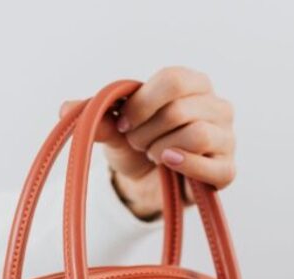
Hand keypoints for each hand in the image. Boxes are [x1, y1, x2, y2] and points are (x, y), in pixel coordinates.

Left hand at [60, 66, 236, 218]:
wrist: (143, 183)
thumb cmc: (135, 144)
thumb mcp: (113, 128)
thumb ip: (95, 115)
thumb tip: (65, 108)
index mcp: (193, 84)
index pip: (173, 80)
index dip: (141, 104)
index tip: (123, 124)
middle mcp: (217, 105)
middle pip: (179, 109)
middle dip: (146, 132)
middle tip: (139, 144)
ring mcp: (226, 138)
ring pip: (196, 134)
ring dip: (162, 148)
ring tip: (155, 155)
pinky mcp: (227, 169)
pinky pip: (212, 166)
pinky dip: (184, 166)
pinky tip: (169, 165)